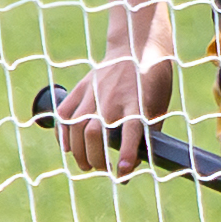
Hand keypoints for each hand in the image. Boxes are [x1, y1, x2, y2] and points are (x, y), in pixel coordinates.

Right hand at [50, 46, 173, 169]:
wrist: (136, 47)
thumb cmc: (152, 82)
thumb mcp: (158, 106)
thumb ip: (146, 134)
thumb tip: (130, 168)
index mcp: (137, 101)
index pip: (131, 130)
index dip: (126, 153)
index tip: (122, 173)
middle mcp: (113, 97)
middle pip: (95, 134)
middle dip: (97, 159)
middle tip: (103, 169)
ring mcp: (93, 92)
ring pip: (77, 127)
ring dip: (79, 152)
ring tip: (86, 164)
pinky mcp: (81, 87)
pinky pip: (64, 114)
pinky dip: (62, 134)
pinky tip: (68, 147)